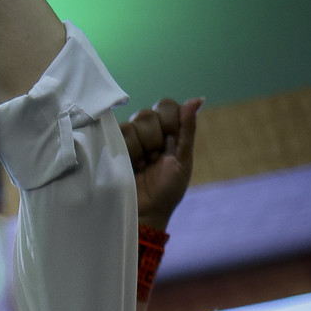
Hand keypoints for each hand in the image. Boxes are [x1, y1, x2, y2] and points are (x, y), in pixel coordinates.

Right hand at [120, 97, 201, 230]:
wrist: (144, 212)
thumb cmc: (167, 190)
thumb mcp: (183, 159)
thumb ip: (188, 129)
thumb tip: (198, 99)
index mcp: (168, 131)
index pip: (166, 106)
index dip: (168, 121)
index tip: (170, 144)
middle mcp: (148, 132)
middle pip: (148, 114)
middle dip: (154, 139)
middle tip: (155, 158)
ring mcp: (129, 140)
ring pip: (134, 125)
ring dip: (141, 148)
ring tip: (142, 165)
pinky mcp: (112, 147)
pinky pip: (119, 134)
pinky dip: (129, 151)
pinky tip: (130, 165)